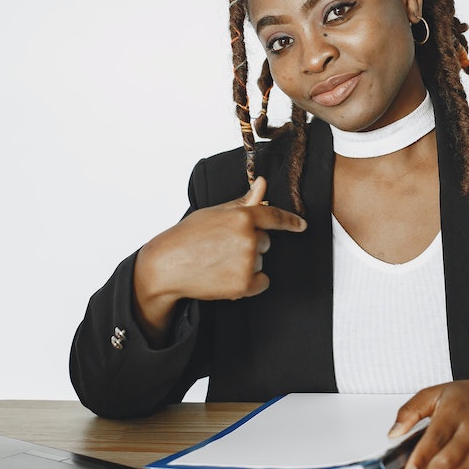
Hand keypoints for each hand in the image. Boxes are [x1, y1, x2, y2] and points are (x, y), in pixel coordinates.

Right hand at [133, 176, 305, 341]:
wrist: (167, 266)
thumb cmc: (187, 237)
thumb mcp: (215, 213)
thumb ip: (243, 202)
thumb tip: (262, 183)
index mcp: (242, 216)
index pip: (274, 216)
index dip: (290, 221)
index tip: (301, 225)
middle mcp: (249, 238)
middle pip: (266, 242)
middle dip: (250, 245)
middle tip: (222, 248)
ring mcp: (248, 262)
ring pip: (261, 262)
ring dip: (247, 264)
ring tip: (219, 262)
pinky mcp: (245, 284)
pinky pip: (262, 282)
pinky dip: (249, 283)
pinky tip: (226, 277)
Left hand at [389, 380, 468, 468]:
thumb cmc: (460, 396)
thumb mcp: (431, 395)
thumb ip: (409, 412)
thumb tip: (394, 433)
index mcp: (453, 412)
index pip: (435, 439)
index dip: (420, 458)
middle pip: (446, 460)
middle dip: (426, 467)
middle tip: (419, 462)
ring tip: (436, 458)